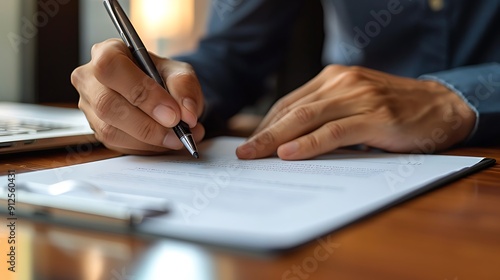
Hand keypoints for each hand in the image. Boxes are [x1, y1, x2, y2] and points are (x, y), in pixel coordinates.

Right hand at [71, 39, 204, 153]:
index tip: (173, 112)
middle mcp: (90, 79)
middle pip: (107, 104)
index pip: (111, 67)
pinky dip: (146, 147)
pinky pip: (118, 145)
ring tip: (178, 137)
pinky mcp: (97, 130)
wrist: (160, 93)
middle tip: (177, 129)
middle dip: (147, 124)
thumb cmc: (163, 77)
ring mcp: (90, 106)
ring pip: (110, 130)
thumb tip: (186, 114)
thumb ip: (184, 88)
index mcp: (107, 52)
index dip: (142, 92)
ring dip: (149, 139)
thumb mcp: (180, 73)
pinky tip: (164, 141)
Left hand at [236, 65, 475, 159]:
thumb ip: (328, 115)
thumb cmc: (395, 109)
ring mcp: (358, 97)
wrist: (442, 105)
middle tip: (243, 152)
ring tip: (255, 155)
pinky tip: (288, 154)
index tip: (251, 142)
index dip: (267, 124)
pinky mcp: (374, 116)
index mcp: (334, 79)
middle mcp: (341, 83)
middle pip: (292, 110)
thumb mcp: (356, 104)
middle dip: (263, 133)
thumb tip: (293, 142)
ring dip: (276, 139)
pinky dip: (308, 144)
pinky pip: (333, 131)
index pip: (290, 103)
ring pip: (306, 119)